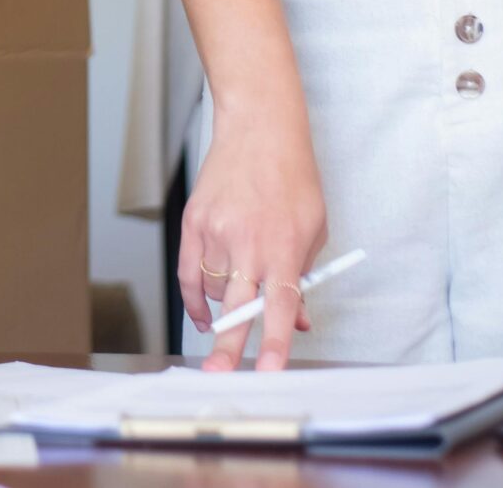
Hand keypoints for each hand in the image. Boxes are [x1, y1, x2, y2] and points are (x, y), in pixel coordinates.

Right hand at [179, 114, 325, 371]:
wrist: (258, 129)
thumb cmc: (292, 177)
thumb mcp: (314, 228)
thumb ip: (304, 275)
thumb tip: (297, 319)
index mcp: (283, 246)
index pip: (280, 306)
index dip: (275, 342)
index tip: (271, 371)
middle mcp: (247, 242)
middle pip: (236, 307)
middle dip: (229, 347)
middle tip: (219, 374)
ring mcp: (216, 232)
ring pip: (215, 290)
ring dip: (226, 303)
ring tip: (240, 287)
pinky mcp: (193, 222)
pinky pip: (189, 272)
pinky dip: (194, 298)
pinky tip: (203, 315)